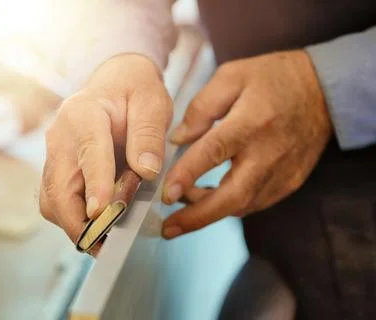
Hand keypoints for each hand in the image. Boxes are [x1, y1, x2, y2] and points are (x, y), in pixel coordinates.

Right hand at [39, 54, 172, 248]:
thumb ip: (148, 135)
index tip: (100, 213)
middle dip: (78, 220)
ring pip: (52, 199)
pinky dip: (72, 218)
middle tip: (106, 245)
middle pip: (59, 186)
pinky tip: (96, 225)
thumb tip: (146, 172)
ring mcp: (54, 153)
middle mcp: (60, 135)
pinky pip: (55, 200)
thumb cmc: (134, 92)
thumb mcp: (151, 104)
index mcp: (85, 112)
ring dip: (74, 224)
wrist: (115, 84)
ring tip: (104, 240)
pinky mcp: (56, 168)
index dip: (95, 184)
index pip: (89, 152)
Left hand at [161, 50, 331, 238]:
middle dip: (197, 217)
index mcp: (251, 121)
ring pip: (241, 205)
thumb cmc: (272, 79)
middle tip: (168, 228)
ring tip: (183, 203)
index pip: (214, 152)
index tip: (165, 195)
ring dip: (209, 210)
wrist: (322, 90)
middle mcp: (269, 153)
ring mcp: (282, 172)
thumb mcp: (231, 76)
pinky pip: (254, 202)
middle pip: (232, 196)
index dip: (187, 175)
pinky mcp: (289, 182)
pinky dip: (228, 205)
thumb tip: (177, 140)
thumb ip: (201, 108)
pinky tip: (210, 198)